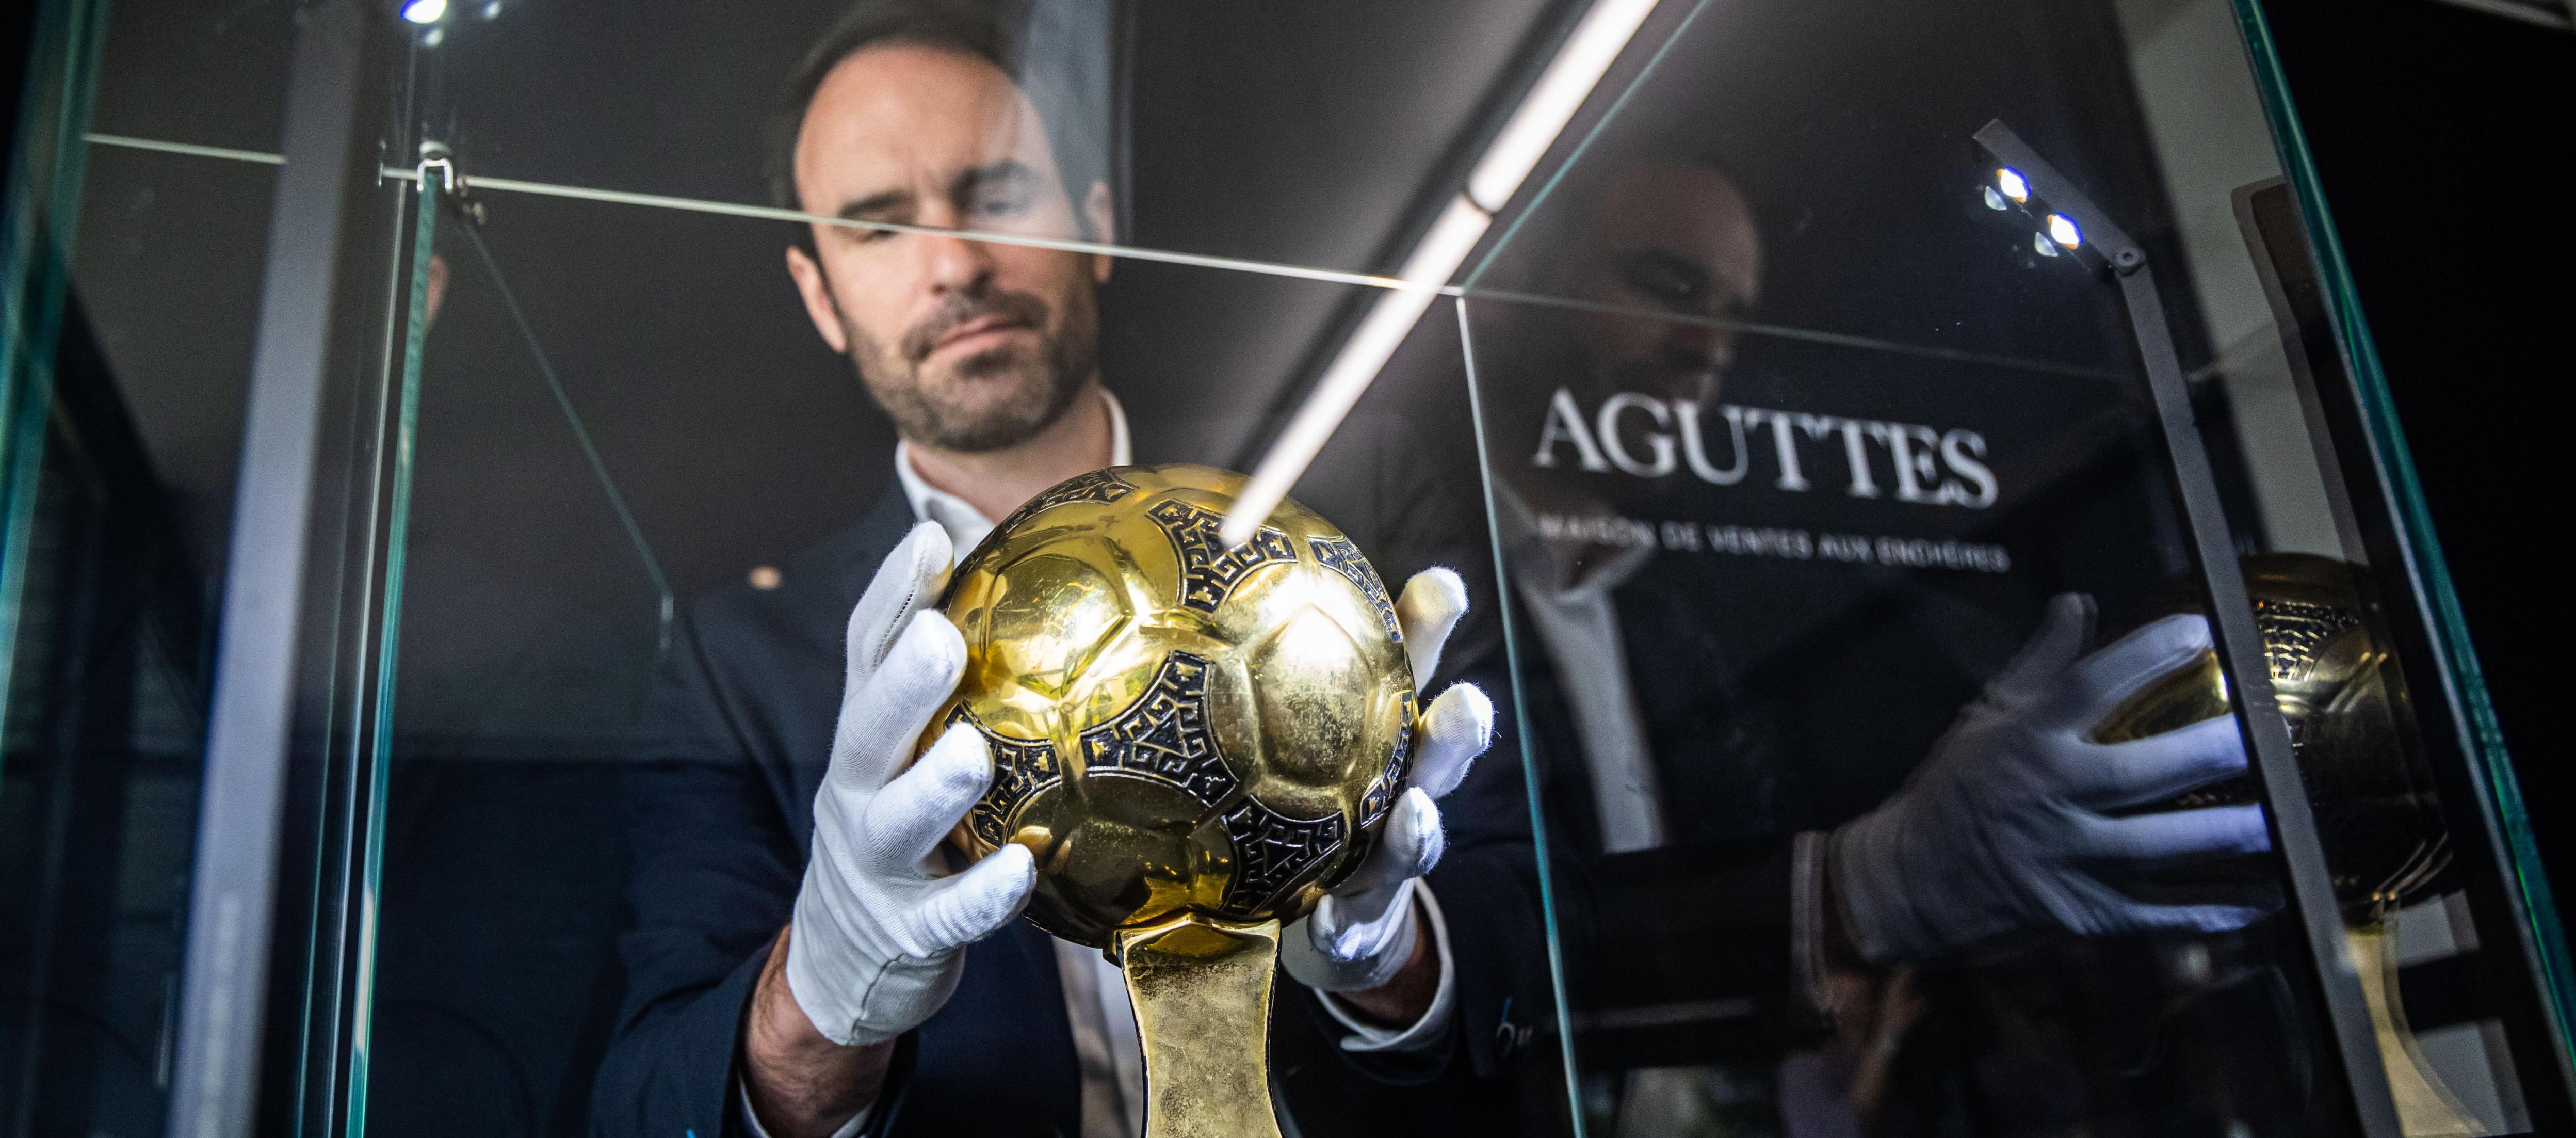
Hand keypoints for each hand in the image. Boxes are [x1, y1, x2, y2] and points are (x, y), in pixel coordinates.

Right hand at [784, 522, 1038, 1045]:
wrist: (848, 961)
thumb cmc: (911, 823)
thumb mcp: (915, 744)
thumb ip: (950, 662)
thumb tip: (976, 531)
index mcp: (869, 734)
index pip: (868, 652)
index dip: (895, 593)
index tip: (931, 535)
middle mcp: (859, 788)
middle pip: (868, 727)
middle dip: (902, 681)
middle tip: (941, 636)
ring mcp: (878, 861)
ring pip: (898, 821)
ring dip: (934, 786)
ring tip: (972, 752)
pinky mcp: (908, 929)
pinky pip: (948, 912)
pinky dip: (981, 893)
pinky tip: (1022, 869)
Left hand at [1280, 568, 1495, 1000]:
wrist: (1325, 914)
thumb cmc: (1300, 801)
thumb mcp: (1288, 731)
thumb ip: (1252, 666)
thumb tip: (1189, 569)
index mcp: (1385, 730)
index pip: (1416, 664)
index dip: (1434, 624)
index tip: (1441, 585)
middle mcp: (1402, 787)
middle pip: (1440, 752)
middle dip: (1459, 728)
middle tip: (1465, 704)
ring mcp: (1388, 857)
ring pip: (1416, 838)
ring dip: (1420, 827)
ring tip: (1417, 814)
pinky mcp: (1361, 920)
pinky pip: (1353, 924)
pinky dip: (1345, 924)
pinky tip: (1329, 924)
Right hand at [1829, 593, 2273, 962]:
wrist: (1908, 883)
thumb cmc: (1952, 791)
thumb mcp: (1984, 718)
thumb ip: (2038, 664)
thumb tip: (2079, 603)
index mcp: (2027, 741)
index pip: (2090, 685)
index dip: (2146, 653)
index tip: (2199, 629)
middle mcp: (2050, 796)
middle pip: (2142, 772)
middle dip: (2211, 753)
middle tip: (2269, 737)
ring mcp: (2068, 859)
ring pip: (2160, 847)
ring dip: (2226, 834)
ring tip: (2280, 818)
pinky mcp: (2081, 913)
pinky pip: (2156, 914)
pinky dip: (2211, 911)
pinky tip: (2260, 899)